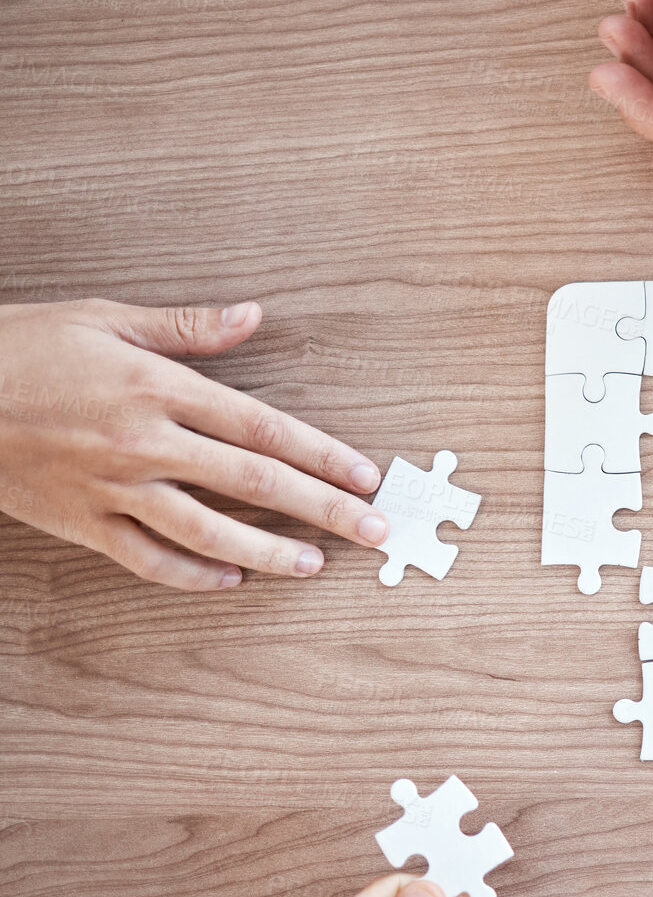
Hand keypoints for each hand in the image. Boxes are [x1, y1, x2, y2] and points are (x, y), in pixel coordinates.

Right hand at [0, 299, 388, 590]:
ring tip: (313, 565)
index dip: (323, 455)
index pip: (263, 427)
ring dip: (268, 552)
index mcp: (158, 390)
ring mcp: (112, 489)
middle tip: (374, 531)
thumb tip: (254, 316)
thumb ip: (187, 328)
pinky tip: (230, 580)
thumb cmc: (20, 348)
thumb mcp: (104, 320)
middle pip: (254, 482)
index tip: (366, 476)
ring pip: (208, 532)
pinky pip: (147, 560)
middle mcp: (144, 444)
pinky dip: (192, 575)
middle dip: (322, 509)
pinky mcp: (81, 523)